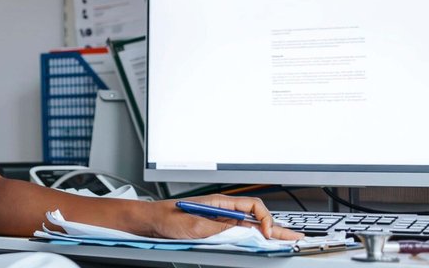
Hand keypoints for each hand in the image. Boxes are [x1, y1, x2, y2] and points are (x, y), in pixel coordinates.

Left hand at [147, 194, 303, 240]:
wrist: (150, 221)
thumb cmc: (166, 217)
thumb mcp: (194, 226)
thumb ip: (220, 229)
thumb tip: (243, 232)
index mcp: (220, 202)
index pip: (253, 207)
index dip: (265, 220)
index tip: (267, 234)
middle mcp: (222, 209)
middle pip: (255, 216)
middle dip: (275, 226)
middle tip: (293, 236)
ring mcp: (219, 219)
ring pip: (249, 225)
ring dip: (267, 232)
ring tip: (284, 239)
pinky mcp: (214, 228)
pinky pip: (238, 232)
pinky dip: (252, 237)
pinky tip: (261, 241)